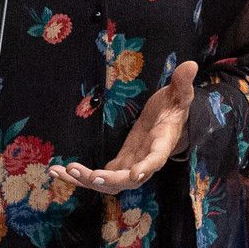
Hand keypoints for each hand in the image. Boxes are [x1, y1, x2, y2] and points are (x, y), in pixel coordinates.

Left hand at [50, 60, 197, 194]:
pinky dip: (79, 176)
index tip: (134, 173)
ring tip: (61, 171)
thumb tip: (190, 65)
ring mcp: (131, 165)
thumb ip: (183, 83)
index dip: (146, 167)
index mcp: (162, 144)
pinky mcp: (119, 163)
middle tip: (83, 172)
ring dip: (85, 180)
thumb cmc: (174, 108)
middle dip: (105, 179)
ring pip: (108, 182)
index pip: (156, 158)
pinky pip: (98, 176)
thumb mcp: (180, 94)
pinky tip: (57, 171)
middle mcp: (145, 161)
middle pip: (126, 180)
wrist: (169, 123)